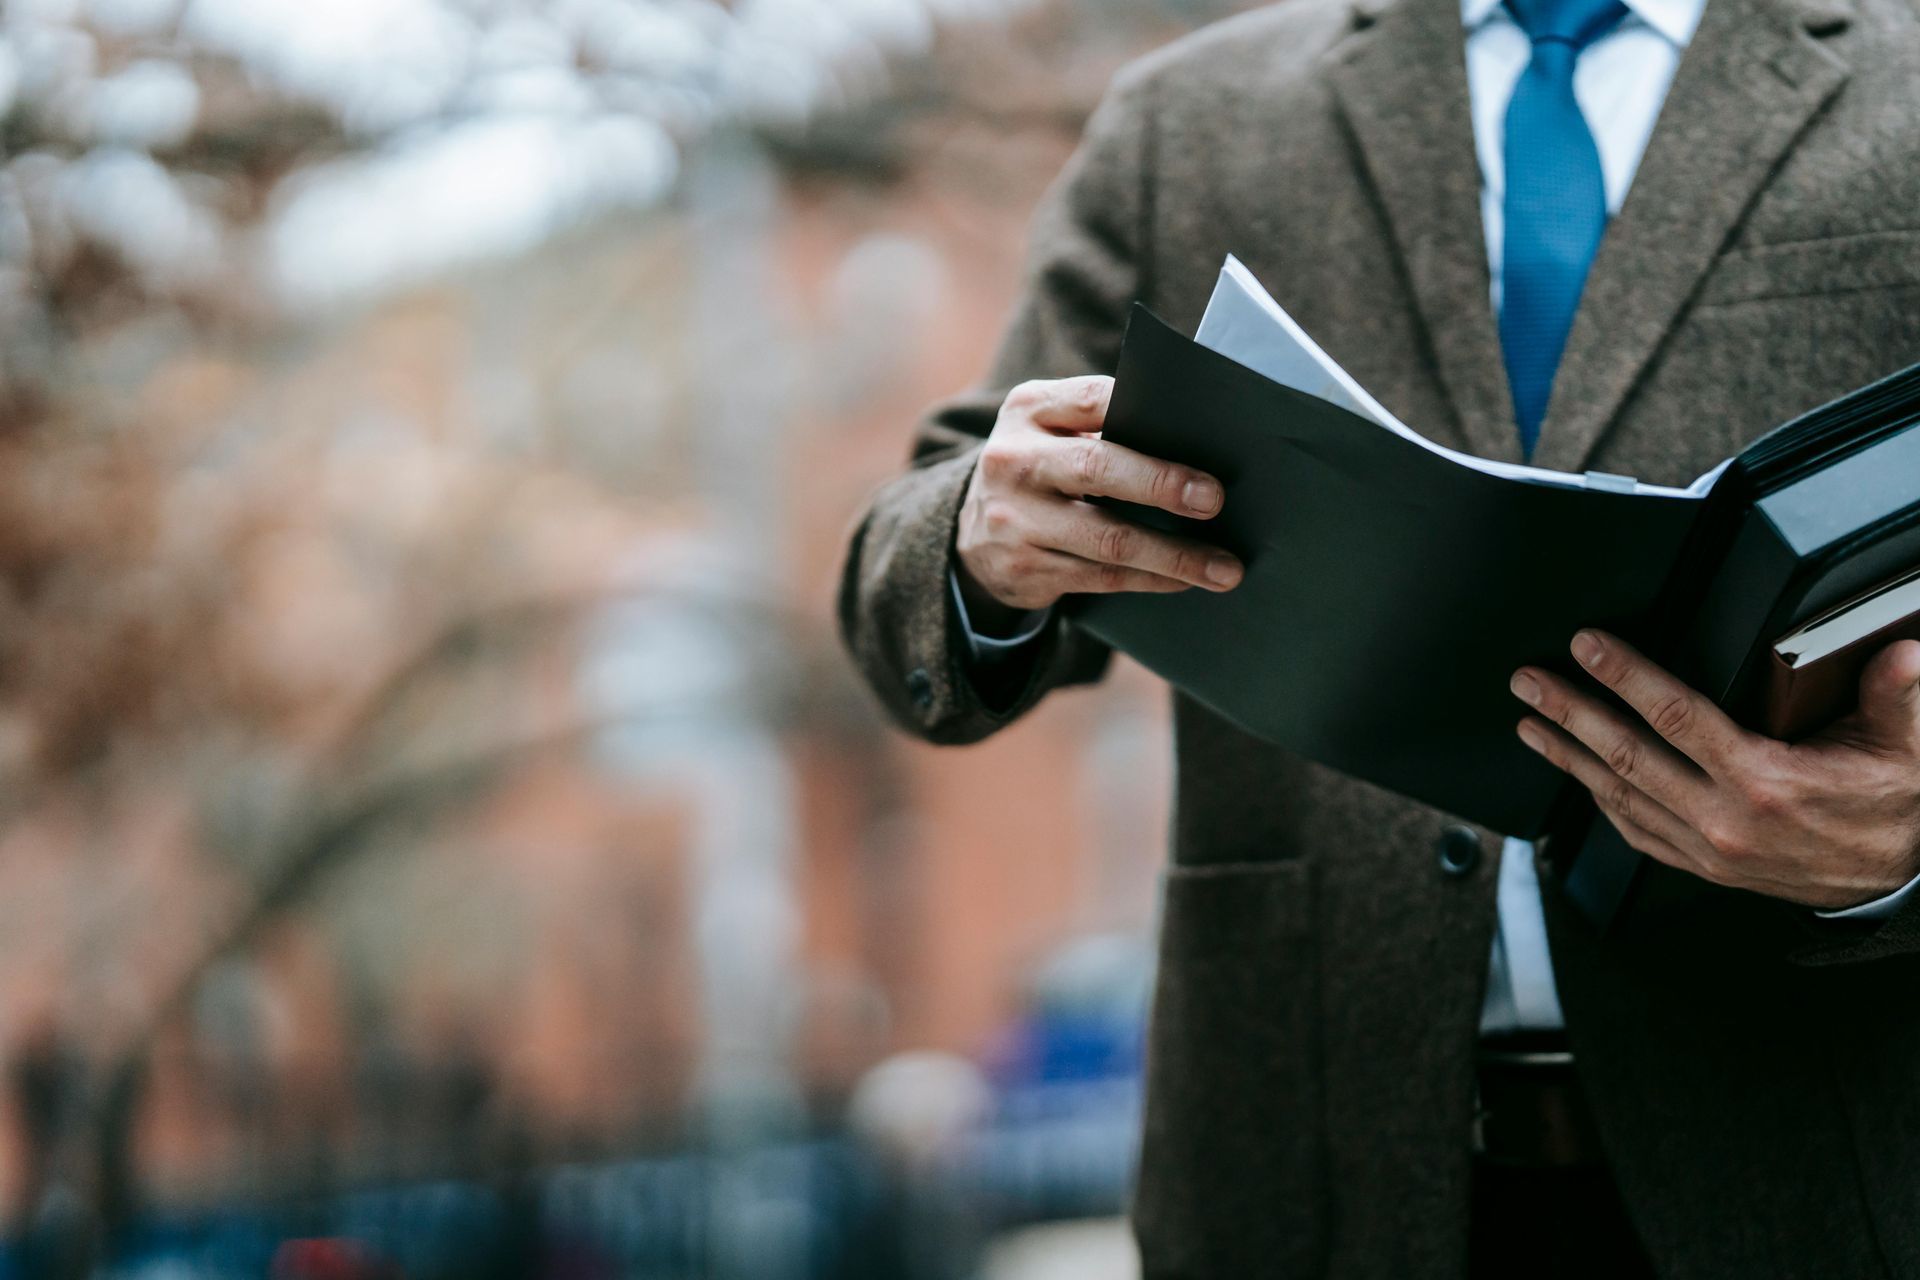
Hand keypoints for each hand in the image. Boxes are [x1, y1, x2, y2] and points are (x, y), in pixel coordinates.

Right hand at [954, 375, 1243, 619]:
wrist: (974, 537)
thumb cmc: (1042, 470)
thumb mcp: (1052, 431)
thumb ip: (1103, 426)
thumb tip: (1196, 450)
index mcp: (1028, 409)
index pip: (1093, 399)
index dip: (1146, 414)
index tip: (1201, 438)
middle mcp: (1013, 461)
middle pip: (1097, 468)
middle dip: (1163, 484)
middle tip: (1215, 501)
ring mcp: (1015, 520)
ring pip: (1108, 539)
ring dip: (1174, 555)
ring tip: (1224, 568)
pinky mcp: (1025, 570)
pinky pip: (1103, 577)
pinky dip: (1152, 579)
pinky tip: (1185, 579)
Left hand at [1511, 631, 1919, 910]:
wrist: (1897, 880)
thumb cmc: (1893, 807)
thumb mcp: (1905, 747)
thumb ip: (1895, 695)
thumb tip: (1901, 654)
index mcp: (1765, 783)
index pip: (1676, 716)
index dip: (1625, 676)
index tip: (1587, 646)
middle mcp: (1725, 820)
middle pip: (1627, 755)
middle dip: (1570, 713)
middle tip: (1529, 682)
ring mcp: (1708, 849)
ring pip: (1619, 796)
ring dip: (1568, 756)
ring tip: (1530, 723)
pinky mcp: (1704, 866)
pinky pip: (1635, 832)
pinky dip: (1599, 801)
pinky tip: (1577, 775)